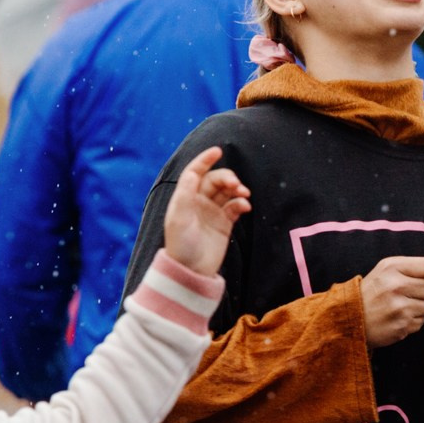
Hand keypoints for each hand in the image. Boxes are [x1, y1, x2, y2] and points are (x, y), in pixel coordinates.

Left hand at [161, 146, 251, 275]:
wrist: (191, 271)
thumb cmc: (181, 245)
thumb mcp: (179, 218)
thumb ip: (186, 194)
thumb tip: (194, 173)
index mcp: (185, 198)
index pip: (195, 172)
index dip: (205, 160)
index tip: (217, 151)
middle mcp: (199, 202)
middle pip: (215, 180)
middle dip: (227, 178)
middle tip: (236, 185)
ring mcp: (213, 212)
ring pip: (227, 192)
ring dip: (237, 189)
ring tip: (243, 194)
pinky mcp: (224, 223)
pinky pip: (235, 207)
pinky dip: (241, 203)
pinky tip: (244, 207)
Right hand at [362, 256, 423, 347]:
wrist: (349, 317)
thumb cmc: (373, 291)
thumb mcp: (387, 270)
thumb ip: (415, 267)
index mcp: (394, 267)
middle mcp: (396, 285)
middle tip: (412, 293)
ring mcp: (399, 308)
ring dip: (420, 307)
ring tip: (401, 306)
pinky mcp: (401, 326)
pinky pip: (421, 322)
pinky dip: (412, 321)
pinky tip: (397, 317)